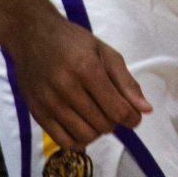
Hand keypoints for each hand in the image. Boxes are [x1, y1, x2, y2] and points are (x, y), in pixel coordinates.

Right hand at [0, 8, 149, 149]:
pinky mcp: (37, 113)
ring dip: (98, 131)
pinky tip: (81, 125)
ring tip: (96, 115)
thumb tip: (146, 110)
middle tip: (111, 108)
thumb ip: (126, 82)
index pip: (117, 110)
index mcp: (87, 69)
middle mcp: (66, 87)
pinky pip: (64, 142)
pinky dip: (78, 139)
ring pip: (85, 136)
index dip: (132, 118)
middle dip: (114, 121)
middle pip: (103, 125)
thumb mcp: (104, 52)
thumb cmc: (73, 41)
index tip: (134, 117)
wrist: (32, 35)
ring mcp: (49, 102)